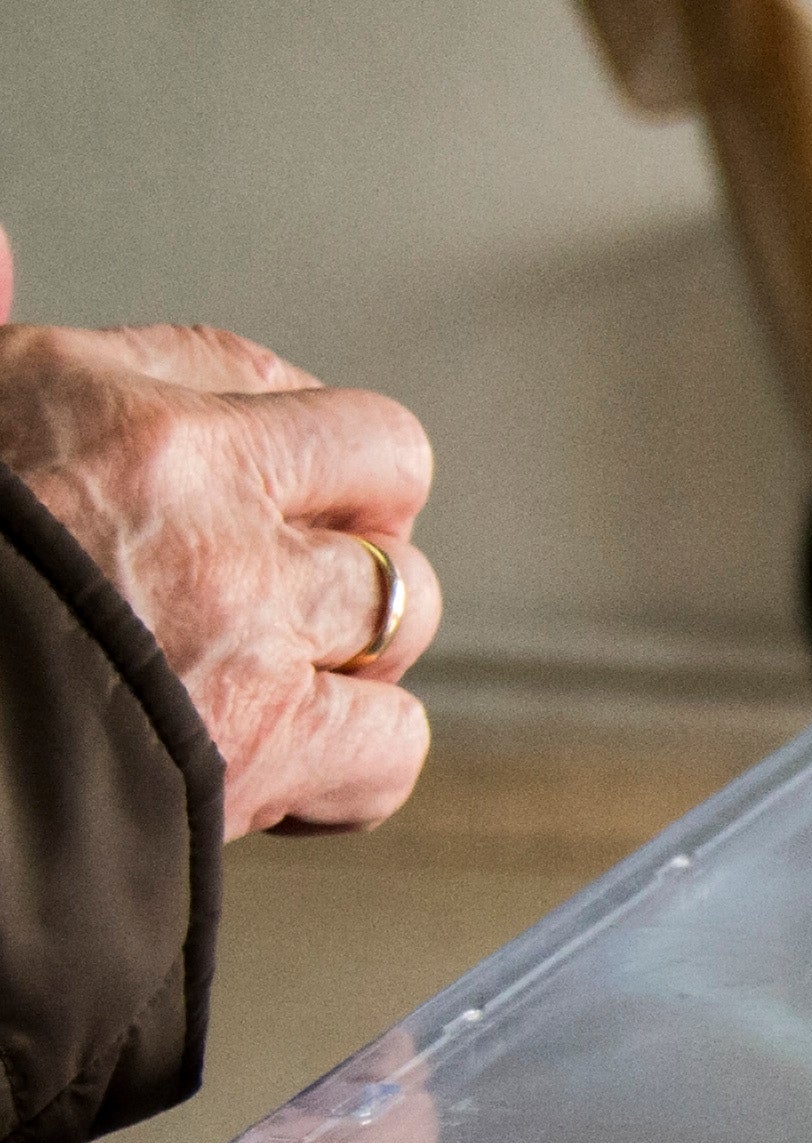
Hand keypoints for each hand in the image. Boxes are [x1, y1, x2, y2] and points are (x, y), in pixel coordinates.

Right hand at [0, 228, 440, 836]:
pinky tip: (295, 777)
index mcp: (82, 394)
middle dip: (352, 522)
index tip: (245, 481)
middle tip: (296, 577)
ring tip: (286, 676)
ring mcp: (242, 607)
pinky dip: (357, 767)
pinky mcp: (272, 734)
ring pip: (399, 595)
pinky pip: (392, 738)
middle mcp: (187, 481)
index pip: (241, 365)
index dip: (262, 430)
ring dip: (359, 643)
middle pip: (378, 460)